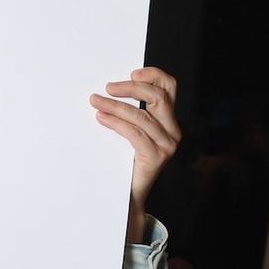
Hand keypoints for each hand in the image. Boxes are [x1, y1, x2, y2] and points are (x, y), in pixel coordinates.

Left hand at [89, 67, 180, 241]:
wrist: (129, 195)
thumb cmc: (125, 160)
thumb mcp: (131, 132)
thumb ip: (130, 113)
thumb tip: (109, 89)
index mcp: (169, 120)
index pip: (170, 87)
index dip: (154, 75)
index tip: (131, 74)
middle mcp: (173, 131)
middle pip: (158, 97)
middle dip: (131, 89)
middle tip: (107, 87)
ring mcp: (167, 145)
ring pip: (142, 116)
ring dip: (115, 106)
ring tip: (95, 102)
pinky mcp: (156, 157)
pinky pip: (135, 134)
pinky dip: (116, 123)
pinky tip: (101, 117)